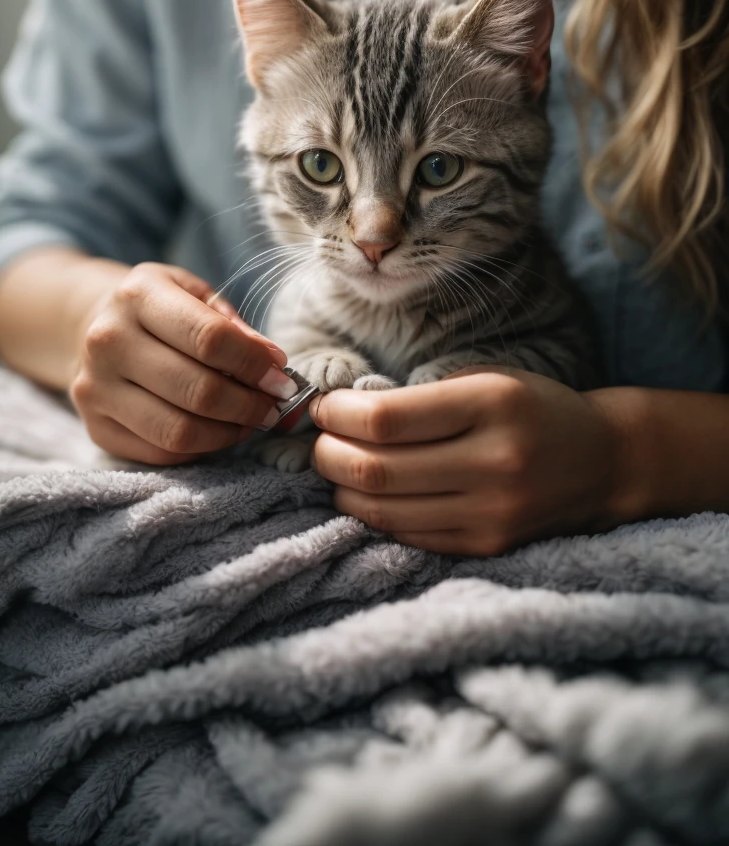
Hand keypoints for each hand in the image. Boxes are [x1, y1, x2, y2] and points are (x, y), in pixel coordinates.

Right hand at [70, 262, 296, 464]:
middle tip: (274, 406)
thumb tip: (271, 362)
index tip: (280, 377)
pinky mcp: (96, 427)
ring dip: (229, 432)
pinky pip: (162, 452)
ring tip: (251, 421)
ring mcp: (96, 388)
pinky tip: (219, 431)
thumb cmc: (158, 309)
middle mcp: (108, 341)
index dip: (254, 364)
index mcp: (138, 296)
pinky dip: (201, 447)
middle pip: (198, 390)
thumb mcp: (193, 293)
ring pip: (179, 430)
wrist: (92, 326)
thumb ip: (232, 324)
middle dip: (249, 404)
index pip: (209, 338)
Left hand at [310, 368, 629, 555]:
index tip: (325, 406)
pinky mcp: (487, 546)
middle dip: (328, 453)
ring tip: (339, 466)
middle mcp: (494, 462)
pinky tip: (371, 493)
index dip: (338, 414)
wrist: (604, 462)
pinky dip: (375, 514)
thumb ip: (420, 397)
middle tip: (322, 439)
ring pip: (382, 510)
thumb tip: (343, 414)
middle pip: (375, 469)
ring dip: (343, 488)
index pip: (385, 419)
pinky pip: (407, 535)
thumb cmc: (532, 409)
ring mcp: (492, 512)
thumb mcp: (486, 380)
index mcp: (491, 405)